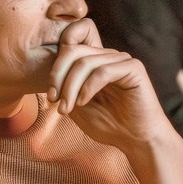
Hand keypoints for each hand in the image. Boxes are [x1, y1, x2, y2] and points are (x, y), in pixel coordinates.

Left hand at [47, 21, 169, 154]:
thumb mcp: (76, 105)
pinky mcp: (133, 68)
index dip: (56, 64)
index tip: (50, 95)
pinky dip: (88, 88)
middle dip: (58, 77)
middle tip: (54, 101)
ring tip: (66, 108)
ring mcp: (121, 60)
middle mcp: (108, 56)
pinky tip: (83, 103)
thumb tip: (47, 76)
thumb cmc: (108, 124)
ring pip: (85, 63)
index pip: (71, 43)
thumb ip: (65, 87)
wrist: (136, 140)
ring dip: (70, 88)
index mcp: (95, 61)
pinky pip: (102, 71)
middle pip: (73, 52)